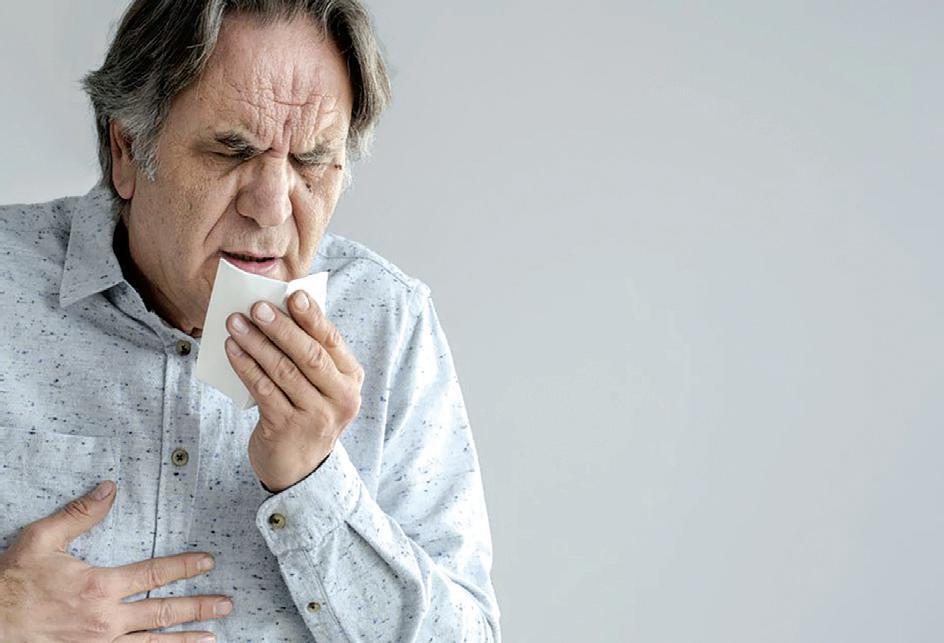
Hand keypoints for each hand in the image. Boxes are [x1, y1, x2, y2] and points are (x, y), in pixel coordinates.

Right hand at [0, 480, 231, 641]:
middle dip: (199, 607)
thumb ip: (80, 514)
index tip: (208, 563)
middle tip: (226, 605)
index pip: (154, 574)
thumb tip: (109, 489)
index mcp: (99, 587)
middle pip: (163, 612)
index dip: (185, 567)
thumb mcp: (41, 540)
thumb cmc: (12, 584)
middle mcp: (106, 620)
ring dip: (185, 639)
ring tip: (212, 637)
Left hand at [224, 290, 364, 492]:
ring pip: (283, 371)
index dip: (313, 317)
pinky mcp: (286, 428)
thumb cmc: (307, 413)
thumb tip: (281, 312)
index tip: (294, 296)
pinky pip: (263, 390)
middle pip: (309, 355)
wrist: (300, 469)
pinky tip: (233, 350)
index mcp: (352, 380)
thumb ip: (311, 355)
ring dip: (257, 344)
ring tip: (236, 324)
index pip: (332, 342)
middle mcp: (340, 398)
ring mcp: (315, 416)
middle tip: (257, 307)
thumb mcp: (321, 386)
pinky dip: (246, 367)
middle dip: (281, 328)